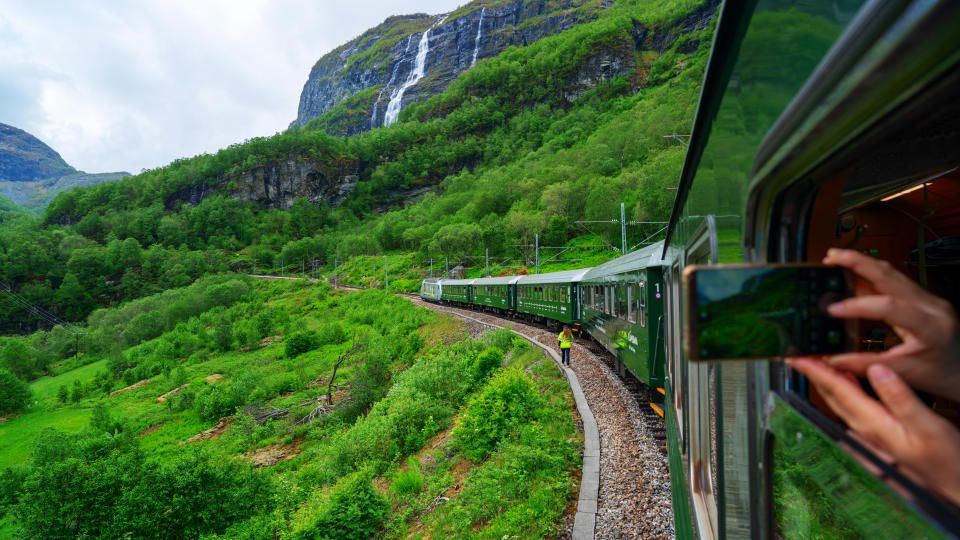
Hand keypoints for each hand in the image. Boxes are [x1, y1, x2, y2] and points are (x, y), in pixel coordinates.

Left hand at [789, 357, 959, 506]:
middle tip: (799, 355)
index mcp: (874, 423)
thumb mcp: (927, 425)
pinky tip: (847, 383)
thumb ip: (899, 397)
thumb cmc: (945, 461)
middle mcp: (866, 429)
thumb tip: (876, 370)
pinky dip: (844, 391)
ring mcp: (871, 434)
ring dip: (828, 381)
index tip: (797, 358)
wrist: (954, 485)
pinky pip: (853, 407)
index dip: (816, 371)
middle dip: (814, 374)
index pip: (838, 390)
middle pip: (832, 395)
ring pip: (841, 402)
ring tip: (817, 363)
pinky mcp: (880, 435)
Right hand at [822, 248, 959, 400]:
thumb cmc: (941, 373)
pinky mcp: (922, 297)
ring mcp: (928, 298)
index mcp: (931, 326)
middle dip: (857, 262)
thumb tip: (834, 359)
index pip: (889, 307)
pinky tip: (852, 274)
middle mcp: (932, 306)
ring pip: (891, 272)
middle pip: (890, 275)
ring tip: (836, 260)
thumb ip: (866, 364)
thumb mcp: (904, 373)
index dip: (857, 305)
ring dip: (862, 263)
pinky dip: (870, 274)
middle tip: (832, 256)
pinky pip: (894, 280)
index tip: (834, 309)